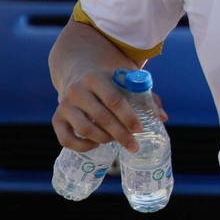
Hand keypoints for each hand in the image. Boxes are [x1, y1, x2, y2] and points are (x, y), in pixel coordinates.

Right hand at [51, 68, 168, 152]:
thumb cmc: (108, 83)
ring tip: (115, 140)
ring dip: (104, 139)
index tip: (140, 129)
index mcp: (95, 78)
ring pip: (86, 129)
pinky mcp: (57, 118)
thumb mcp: (124, 83)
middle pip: (102, 117)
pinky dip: (82, 146)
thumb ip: (145, 98)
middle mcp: (76, 90)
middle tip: (134, 146)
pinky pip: (66, 139)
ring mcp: (64, 105)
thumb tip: (163, 117)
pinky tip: (96, 144)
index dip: (128, 117)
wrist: (77, 73)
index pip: (114, 100)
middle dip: (121, 134)